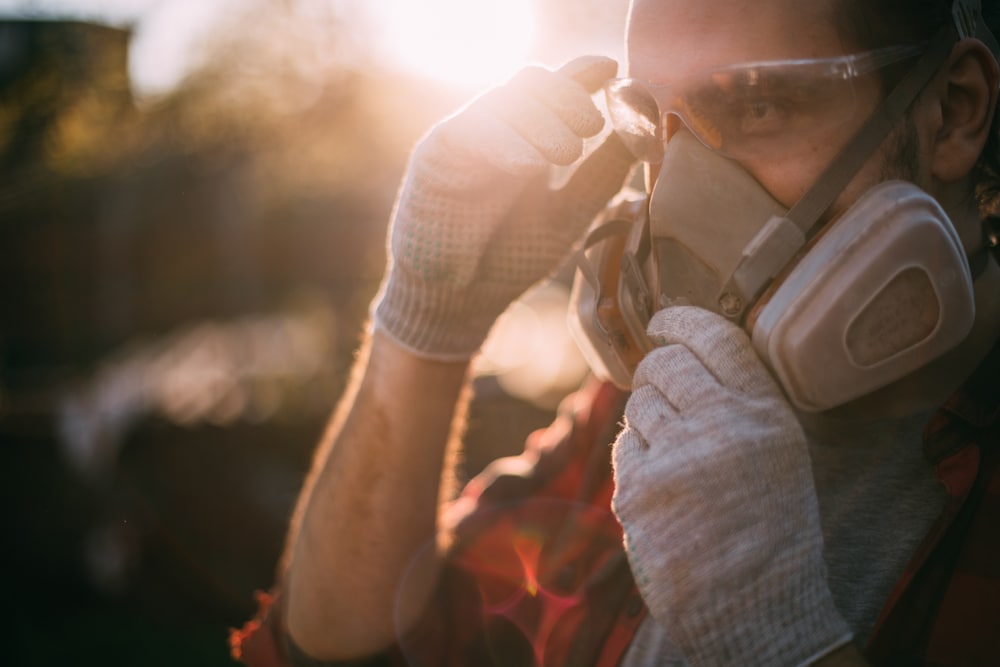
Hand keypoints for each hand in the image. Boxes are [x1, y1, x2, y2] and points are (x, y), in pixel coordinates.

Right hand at [373, 56, 634, 359]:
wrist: (459, 301)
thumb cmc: (509, 257)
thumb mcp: (569, 213)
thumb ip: (601, 175)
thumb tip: (643, 135)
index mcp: (528, 139)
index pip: (555, 90)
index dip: (583, 73)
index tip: (613, 70)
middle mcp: (496, 131)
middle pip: (532, 81)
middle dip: (568, 96)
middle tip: (591, 128)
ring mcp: (465, 139)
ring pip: (505, 99)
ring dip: (543, 120)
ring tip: (566, 155)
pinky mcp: (435, 157)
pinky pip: (470, 131)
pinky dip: (504, 142)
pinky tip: (530, 165)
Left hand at [611, 306, 850, 665]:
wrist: (754, 608)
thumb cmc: (770, 533)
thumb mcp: (779, 456)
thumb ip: (739, 406)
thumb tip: (685, 361)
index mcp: (766, 415)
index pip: (717, 338)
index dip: (682, 321)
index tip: (663, 322)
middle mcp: (722, 426)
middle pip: (665, 364)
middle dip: (655, 371)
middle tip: (661, 390)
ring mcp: (675, 456)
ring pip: (638, 404)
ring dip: (647, 421)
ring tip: (676, 459)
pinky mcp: (637, 489)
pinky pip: (623, 448)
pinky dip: (635, 461)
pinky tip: (662, 489)